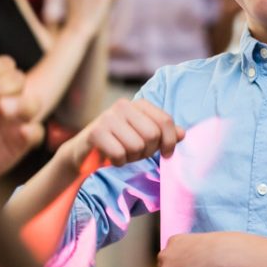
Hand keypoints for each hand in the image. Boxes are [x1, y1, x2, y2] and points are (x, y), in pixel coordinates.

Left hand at [0, 57, 43, 178]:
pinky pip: (37, 133)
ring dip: (21, 103)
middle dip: (1, 86)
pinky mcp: (22, 142)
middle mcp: (8, 99)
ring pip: (34, 103)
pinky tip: (21, 132)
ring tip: (3, 109)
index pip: (5, 67)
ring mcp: (17, 120)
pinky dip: (32, 131)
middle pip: (19, 81)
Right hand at [63, 98, 183, 167]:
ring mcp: (107, 117)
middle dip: (147, 151)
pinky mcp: (95, 132)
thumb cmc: (119, 142)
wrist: (84, 151)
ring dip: (132, 158)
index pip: (165, 120)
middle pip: (152, 135)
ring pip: (136, 146)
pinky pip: (119, 154)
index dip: (169, 141)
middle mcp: (123, 105)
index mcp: (139, 104)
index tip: (166, 154)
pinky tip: (112, 157)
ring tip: (123, 154)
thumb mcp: (143, 137)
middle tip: (137, 153)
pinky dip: (118, 162)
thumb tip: (182, 134)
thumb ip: (163, 134)